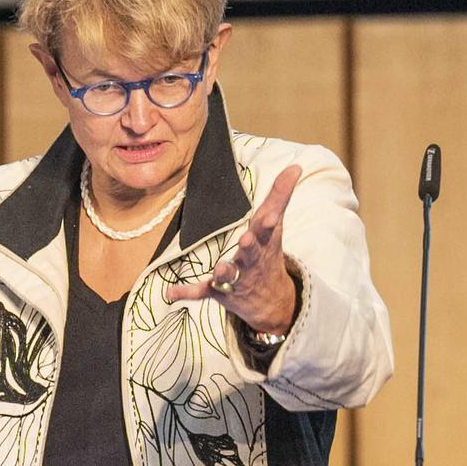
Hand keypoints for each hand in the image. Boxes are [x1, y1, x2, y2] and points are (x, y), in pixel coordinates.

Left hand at [164, 164, 300, 335]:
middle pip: (250, 254)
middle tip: (246, 239)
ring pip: (228, 276)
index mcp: (263, 242)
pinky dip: (187, 293)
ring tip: (218, 270)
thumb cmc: (268, 253)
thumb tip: (296, 166)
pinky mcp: (219, 291)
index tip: (270, 216)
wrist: (272, 299)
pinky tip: (171, 291)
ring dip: (223, 273)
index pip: (267, 230)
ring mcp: (235, 278)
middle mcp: (251, 261)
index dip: (268, 223)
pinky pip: (202, 292)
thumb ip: (280, 195)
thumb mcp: (275, 225)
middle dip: (249, 248)